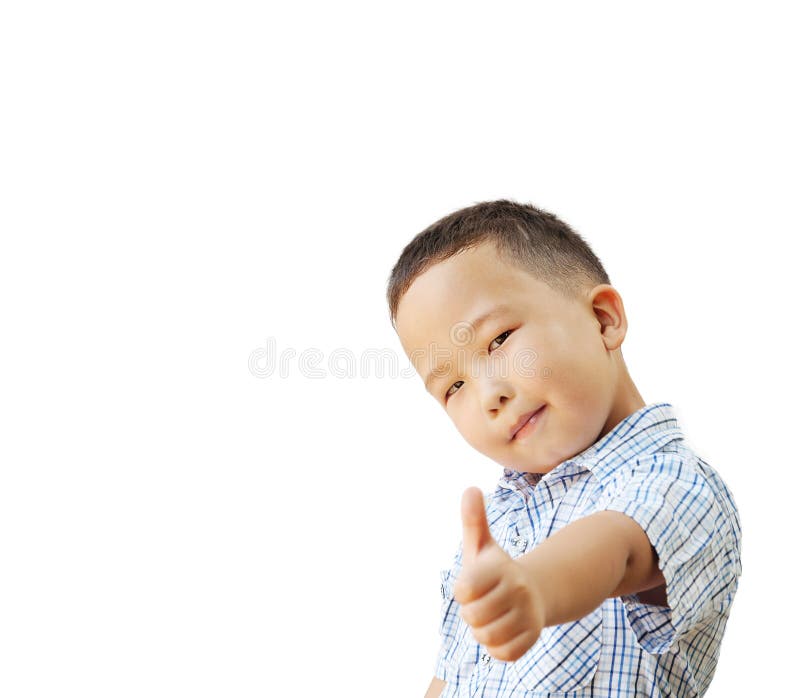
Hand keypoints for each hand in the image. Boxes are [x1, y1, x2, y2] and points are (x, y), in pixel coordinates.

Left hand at [453, 487, 544, 661]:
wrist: (535, 592)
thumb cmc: (497, 569)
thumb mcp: (482, 544)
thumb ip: (474, 519)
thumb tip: (471, 488)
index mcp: (502, 568)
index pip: (463, 590)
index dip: (463, 590)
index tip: (473, 584)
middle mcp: (518, 590)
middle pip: (472, 617)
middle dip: (472, 612)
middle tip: (483, 602)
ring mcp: (529, 615)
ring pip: (485, 637)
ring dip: (483, 630)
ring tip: (492, 615)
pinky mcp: (533, 638)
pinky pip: (501, 654)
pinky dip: (497, 646)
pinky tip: (503, 630)